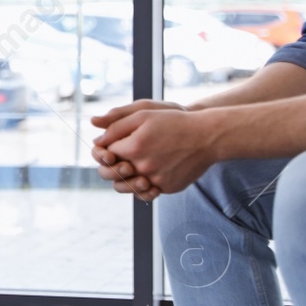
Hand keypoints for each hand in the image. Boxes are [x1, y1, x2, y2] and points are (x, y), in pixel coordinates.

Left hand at [92, 106, 215, 199]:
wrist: (207, 136)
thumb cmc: (174, 121)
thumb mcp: (143, 114)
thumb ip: (116, 126)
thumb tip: (97, 141)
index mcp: (133, 147)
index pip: (106, 154)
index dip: (105, 149)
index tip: (111, 145)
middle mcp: (143, 167)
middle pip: (113, 174)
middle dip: (111, 166)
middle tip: (117, 159)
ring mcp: (156, 180)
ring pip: (129, 186)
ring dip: (125, 179)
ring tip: (130, 168)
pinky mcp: (168, 187)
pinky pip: (148, 191)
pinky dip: (145, 184)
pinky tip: (147, 174)